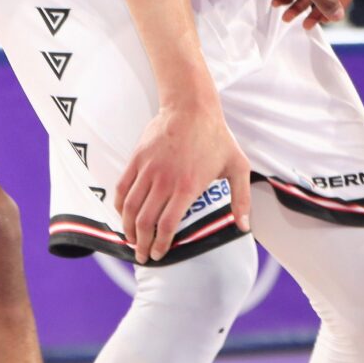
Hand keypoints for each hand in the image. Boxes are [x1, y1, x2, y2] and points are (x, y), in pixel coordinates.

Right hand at [115, 97, 250, 262]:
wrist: (191, 106)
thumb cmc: (216, 136)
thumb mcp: (237, 166)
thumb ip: (241, 198)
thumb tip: (244, 226)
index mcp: (187, 187)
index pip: (167, 226)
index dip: (160, 245)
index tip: (159, 255)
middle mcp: (164, 181)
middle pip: (145, 221)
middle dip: (141, 243)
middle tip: (141, 255)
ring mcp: (148, 169)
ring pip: (130, 206)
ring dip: (128, 227)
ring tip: (130, 239)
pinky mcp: (137, 158)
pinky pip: (122, 186)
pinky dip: (119, 204)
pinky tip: (122, 214)